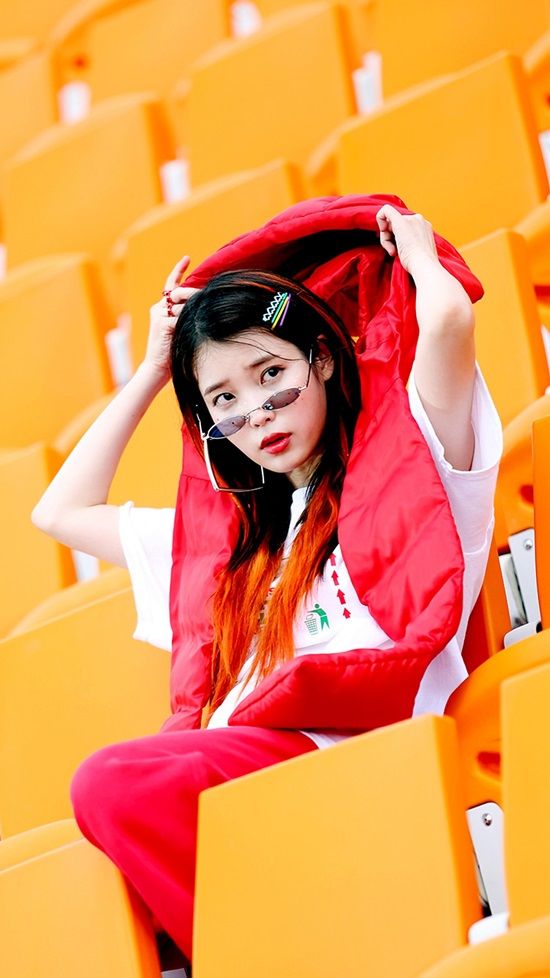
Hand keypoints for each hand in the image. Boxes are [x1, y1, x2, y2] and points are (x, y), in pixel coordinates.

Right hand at [144, 256, 199, 382]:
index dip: (178, 270)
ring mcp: (159, 314)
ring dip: (192, 318)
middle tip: (203, 306)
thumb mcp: (179, 329)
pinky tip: (181, 337)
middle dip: (194, 298)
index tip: (187, 258)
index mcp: (161, 308)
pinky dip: (187, 326)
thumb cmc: (172, 351)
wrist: (157, 368)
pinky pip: (182, 318)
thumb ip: (185, 315)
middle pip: (182, 293)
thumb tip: (201, 303)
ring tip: (185, 334)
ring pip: (185, 306)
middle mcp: (158, 308)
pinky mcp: (163, 323)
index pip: (171, 284)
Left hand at [376, 205, 438, 275]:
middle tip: (393, 252)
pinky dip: (380, 217)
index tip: (397, 247)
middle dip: (391, 239)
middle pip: (396, 225)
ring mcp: (411, 219)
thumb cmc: (420, 265)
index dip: (397, 236)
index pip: (405, 227)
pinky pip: (385, 210)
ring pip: (390, 223)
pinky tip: (382, 230)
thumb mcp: (417, 251)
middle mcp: (419, 220)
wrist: (424, 266)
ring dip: (387, 239)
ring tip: (394, 252)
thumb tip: (396, 246)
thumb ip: (409, 243)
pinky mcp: (400, 221)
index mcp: (424, 227)